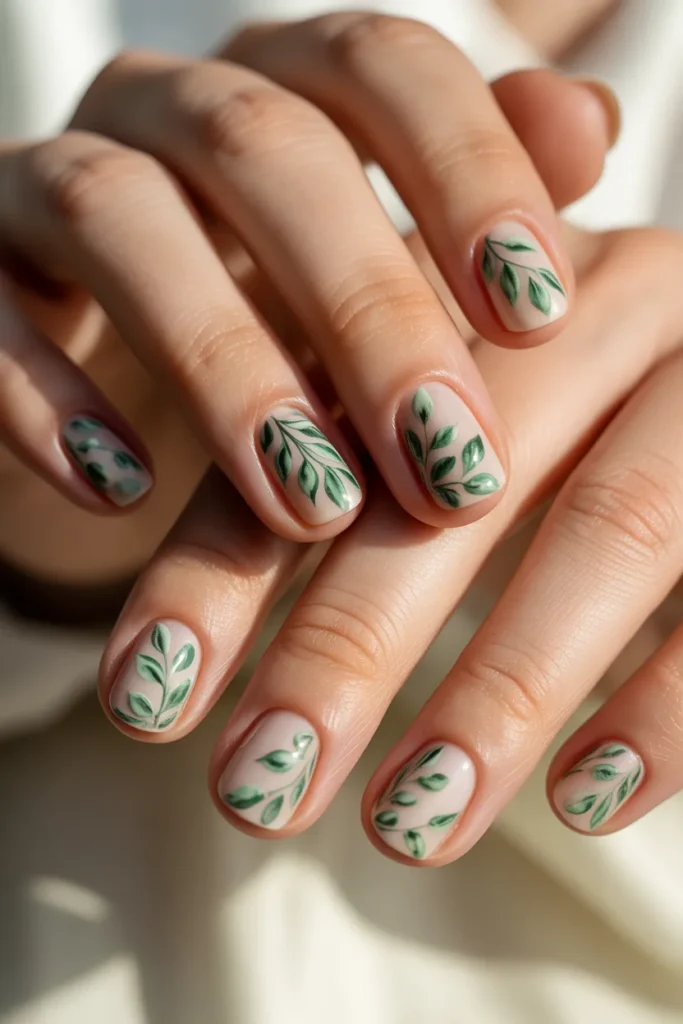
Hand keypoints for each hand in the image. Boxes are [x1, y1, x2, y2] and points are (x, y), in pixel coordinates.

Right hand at [0, 13, 612, 542]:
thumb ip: (470, 202)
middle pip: (268, 150)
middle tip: (449, 464)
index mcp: (286, 87)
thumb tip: (588, 129)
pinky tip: (123, 492)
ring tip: (313, 505)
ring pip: (120, 217)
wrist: (106, 368)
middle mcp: (167, 110)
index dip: (469, 172)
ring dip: (226, 368)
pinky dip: (50, 400)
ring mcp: (49, 180)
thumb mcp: (384, 267)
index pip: (384, 67)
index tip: (538, 312)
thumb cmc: (273, 315)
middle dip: (369, 311)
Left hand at [95, 202, 682, 860]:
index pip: (320, 428)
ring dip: (501, 693)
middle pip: (453, 484)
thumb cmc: (558, 405)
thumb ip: (339, 488)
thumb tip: (179, 664)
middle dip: (344, 648)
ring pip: (608, 529)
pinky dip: (662, 705)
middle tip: (256, 790)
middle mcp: (591, 313)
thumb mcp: (438, 418)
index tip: (140, 703)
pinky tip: (584, 805)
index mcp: (475, 293)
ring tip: (404, 829)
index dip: (222, 568)